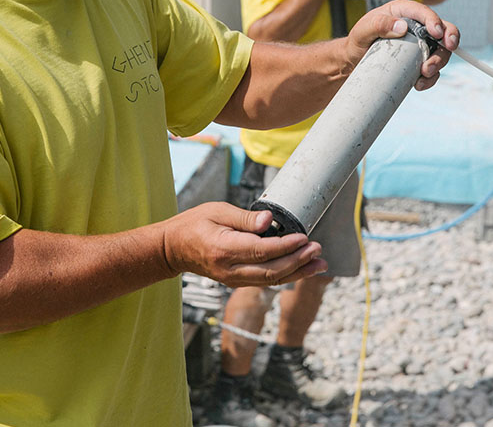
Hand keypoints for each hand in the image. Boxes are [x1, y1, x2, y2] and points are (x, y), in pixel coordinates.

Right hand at [161, 202, 327, 286]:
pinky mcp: (237, 281)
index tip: (304, 237)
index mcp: (223, 249)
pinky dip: (286, 276)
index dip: (285, 246)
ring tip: (319, 264)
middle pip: (270, 271)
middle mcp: (229, 270)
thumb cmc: (193, 224)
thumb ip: (244, 217)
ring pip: (270, 280)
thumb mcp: (216, 211)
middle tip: (317, 251)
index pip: (261, 250)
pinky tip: (302, 269)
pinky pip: (265, 280)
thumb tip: (269, 220)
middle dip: (298, 262)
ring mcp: (232, 279)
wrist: (173, 249)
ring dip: (297, 273)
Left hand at [344, 0, 459, 90]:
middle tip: (446, 51)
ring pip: (441, 52)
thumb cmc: (358, 41)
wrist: (354, 62)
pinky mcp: (419, 61)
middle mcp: (417, 27)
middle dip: (448, 42)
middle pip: (443, 31)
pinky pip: (433, 70)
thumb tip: (402, 27)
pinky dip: (430, 78)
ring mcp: (420, 45)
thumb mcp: (363, 30)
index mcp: (404, 12)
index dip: (435, 21)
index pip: (425, 13)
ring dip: (438, 63)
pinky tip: (419, 84)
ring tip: (425, 73)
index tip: (437, 33)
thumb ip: (379, 24)